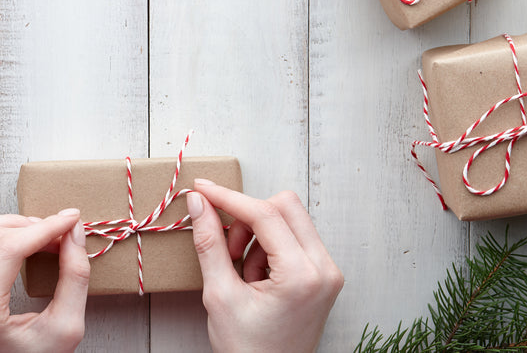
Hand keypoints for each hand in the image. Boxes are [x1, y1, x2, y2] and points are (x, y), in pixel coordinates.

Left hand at [0, 209, 89, 352]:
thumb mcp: (65, 329)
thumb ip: (75, 278)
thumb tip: (74, 232)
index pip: (9, 248)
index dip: (44, 227)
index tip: (71, 219)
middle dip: (31, 226)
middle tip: (60, 234)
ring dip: (6, 224)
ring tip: (37, 234)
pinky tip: (14, 242)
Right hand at [187, 181, 342, 352]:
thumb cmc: (247, 350)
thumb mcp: (220, 295)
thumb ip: (209, 243)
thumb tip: (199, 204)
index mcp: (303, 275)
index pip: (266, 215)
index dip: (230, 198)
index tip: (202, 190)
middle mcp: (324, 268)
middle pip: (285, 206)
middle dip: (248, 215)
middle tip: (225, 242)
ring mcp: (327, 272)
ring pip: (290, 219)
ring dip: (257, 233)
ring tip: (240, 270)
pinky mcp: (323, 275)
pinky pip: (294, 238)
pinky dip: (267, 246)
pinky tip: (254, 276)